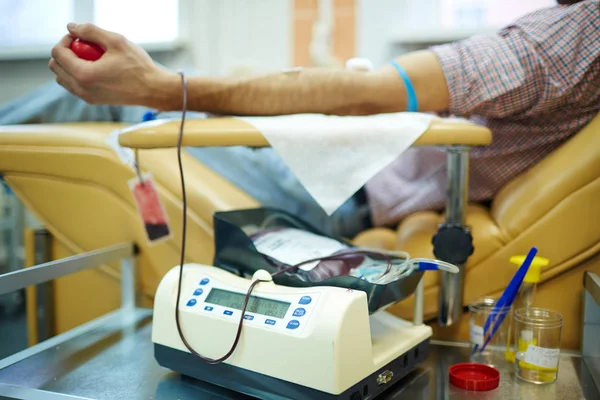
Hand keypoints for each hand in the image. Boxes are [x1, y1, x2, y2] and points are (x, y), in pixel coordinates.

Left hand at [49, 23, 176, 105]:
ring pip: (62, 78)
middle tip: (85, 46)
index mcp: (84, 74)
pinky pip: (74, 86)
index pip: (57, 53)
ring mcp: (87, 97)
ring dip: (70, 64)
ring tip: (90, 58)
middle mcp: (81, 89)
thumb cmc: (138, 67)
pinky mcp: (93, 100)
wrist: (153, 90)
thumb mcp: (116, 41)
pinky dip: (78, 75)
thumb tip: (71, 27)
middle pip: (56, 67)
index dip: (66, 40)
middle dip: (66, 52)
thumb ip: (91, 31)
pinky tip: (97, 68)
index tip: (81, 37)